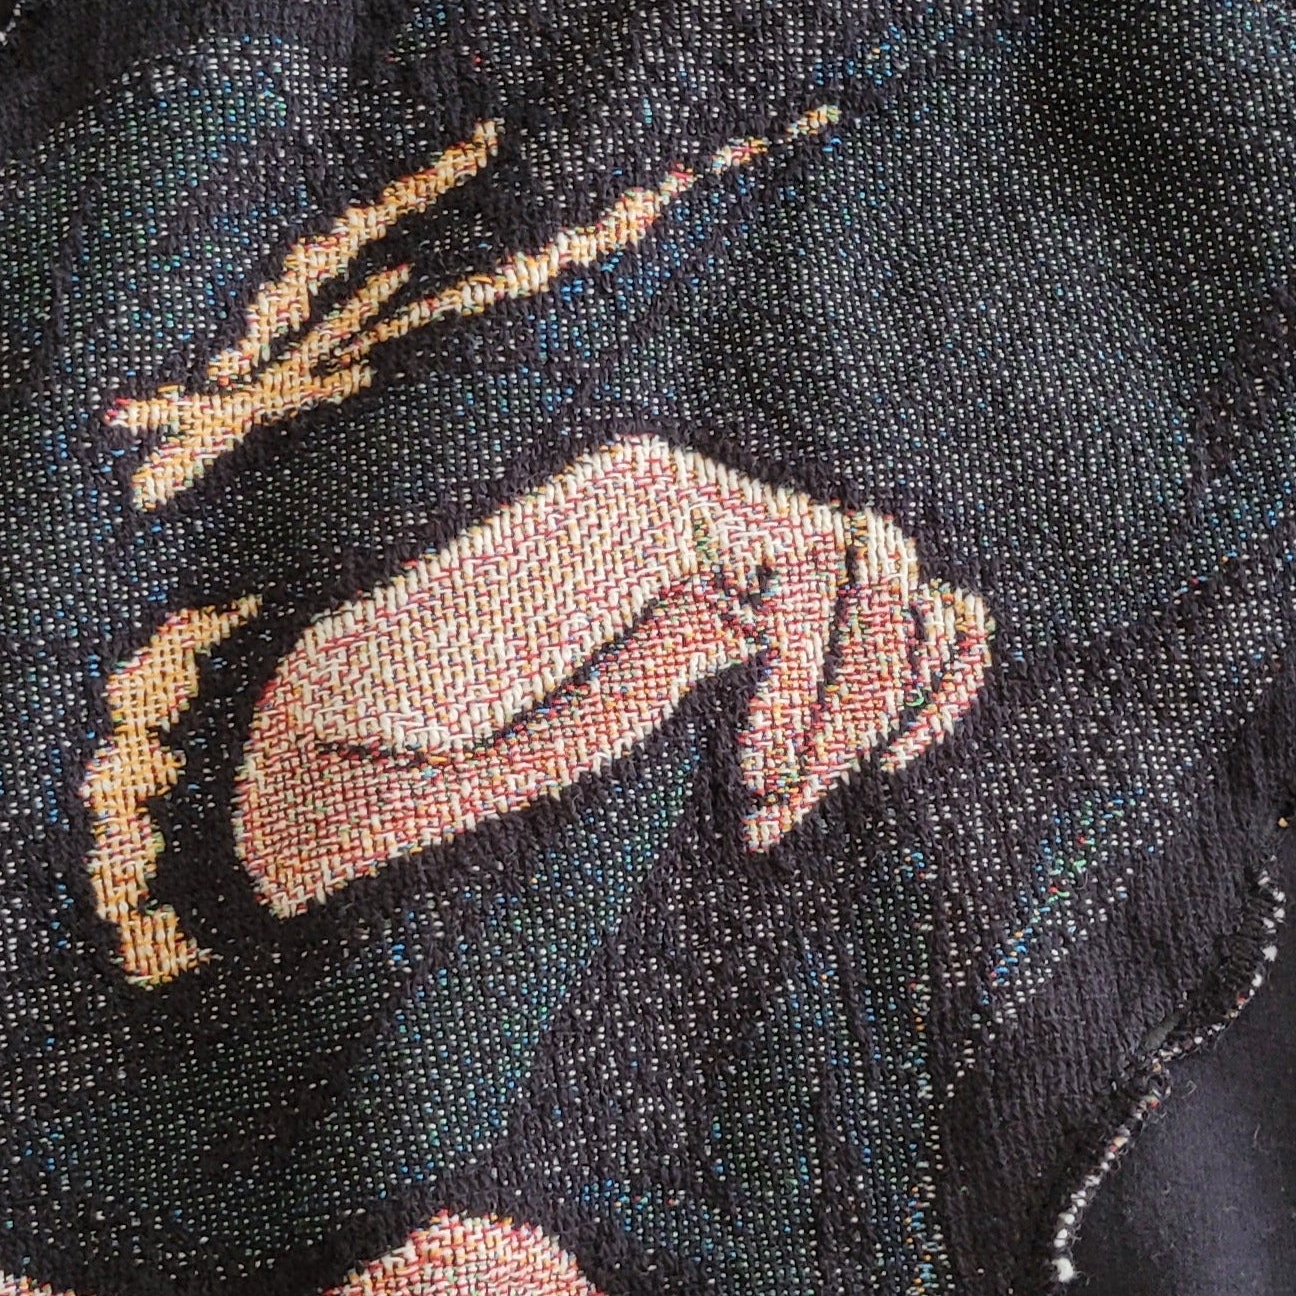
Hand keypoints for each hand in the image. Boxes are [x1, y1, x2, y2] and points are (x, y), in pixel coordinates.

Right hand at [236, 438, 989, 916]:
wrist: (358, 763)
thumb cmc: (484, 771)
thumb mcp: (662, 720)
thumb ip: (767, 674)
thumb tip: (937, 642)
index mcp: (696, 548)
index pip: (878, 568)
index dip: (929, 666)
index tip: (905, 765)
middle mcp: (697, 501)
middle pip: (891, 562)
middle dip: (884, 695)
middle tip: (794, 803)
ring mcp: (679, 492)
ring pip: (868, 562)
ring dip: (854, 698)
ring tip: (768, 794)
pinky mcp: (659, 509)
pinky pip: (811, 573)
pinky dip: (813, 683)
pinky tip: (752, 776)